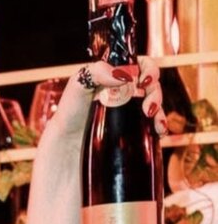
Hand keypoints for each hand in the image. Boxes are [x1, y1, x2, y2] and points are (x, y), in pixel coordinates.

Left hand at [46, 57, 166, 146]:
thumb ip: (96, 73)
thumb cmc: (66, 120)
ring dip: (160, 110)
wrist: (63, 156)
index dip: (147, 69)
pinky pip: (152, 128)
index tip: (144, 81)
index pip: (136, 66)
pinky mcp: (131, 137)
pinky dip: (160, 126)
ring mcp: (127, 117)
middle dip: (155, 91)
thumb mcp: (76, 89)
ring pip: (153, 106)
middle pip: (149, 86)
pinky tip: (159, 132)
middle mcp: (120, 97)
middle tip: (148, 106)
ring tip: (155, 121)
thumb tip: (125, 74)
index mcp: (110, 81)